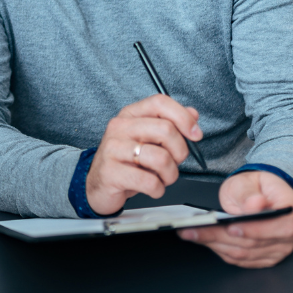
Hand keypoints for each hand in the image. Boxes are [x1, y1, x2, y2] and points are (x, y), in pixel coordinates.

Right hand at [85, 95, 201, 215]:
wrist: (97, 185)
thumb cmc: (125, 161)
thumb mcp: (147, 139)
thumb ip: (170, 124)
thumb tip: (193, 114)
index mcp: (130, 115)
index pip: (159, 103)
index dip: (183, 117)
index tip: (195, 134)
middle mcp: (120, 127)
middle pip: (166, 130)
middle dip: (180, 152)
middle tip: (174, 162)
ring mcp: (113, 149)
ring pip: (161, 158)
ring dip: (170, 174)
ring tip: (162, 178)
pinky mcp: (111, 172)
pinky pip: (149, 181)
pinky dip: (158, 189)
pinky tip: (151, 187)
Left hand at [177, 170, 292, 267]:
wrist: (259, 194)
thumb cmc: (255, 187)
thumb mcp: (248, 181)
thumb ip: (249, 193)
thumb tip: (255, 204)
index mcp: (289, 211)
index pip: (277, 227)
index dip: (252, 230)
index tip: (229, 227)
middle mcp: (288, 234)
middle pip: (254, 243)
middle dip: (220, 236)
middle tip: (193, 229)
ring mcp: (278, 249)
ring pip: (244, 254)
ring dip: (215, 245)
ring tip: (191, 234)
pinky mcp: (265, 258)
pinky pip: (241, 260)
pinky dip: (221, 251)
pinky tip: (204, 240)